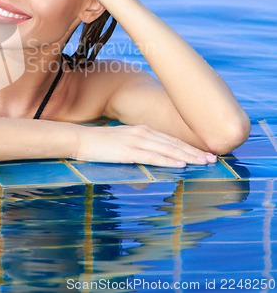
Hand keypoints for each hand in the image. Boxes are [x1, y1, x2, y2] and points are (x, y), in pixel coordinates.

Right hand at [75, 123, 217, 166]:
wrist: (81, 140)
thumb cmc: (100, 143)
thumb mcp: (123, 143)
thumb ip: (138, 149)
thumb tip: (150, 159)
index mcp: (142, 130)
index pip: (170, 139)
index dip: (189, 147)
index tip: (204, 153)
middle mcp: (142, 133)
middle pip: (173, 143)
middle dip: (194, 152)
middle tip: (212, 159)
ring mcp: (136, 141)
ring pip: (167, 149)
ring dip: (187, 157)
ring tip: (203, 163)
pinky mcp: (128, 151)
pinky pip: (152, 157)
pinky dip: (168, 160)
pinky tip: (180, 165)